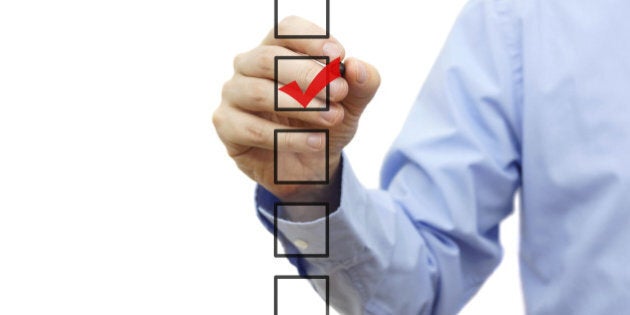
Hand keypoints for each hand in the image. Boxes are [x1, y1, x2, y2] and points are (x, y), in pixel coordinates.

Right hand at [213, 16, 379, 201]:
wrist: (311, 169)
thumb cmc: (324, 125)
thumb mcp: (352, 105)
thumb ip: (362, 84)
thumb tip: (357, 68)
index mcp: (276, 50)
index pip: (285, 30)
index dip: (310, 39)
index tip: (338, 56)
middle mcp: (248, 67)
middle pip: (268, 58)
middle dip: (307, 74)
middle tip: (338, 92)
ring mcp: (233, 95)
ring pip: (258, 92)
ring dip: (300, 106)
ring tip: (331, 118)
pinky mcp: (226, 125)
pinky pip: (253, 129)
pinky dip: (288, 137)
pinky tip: (316, 142)